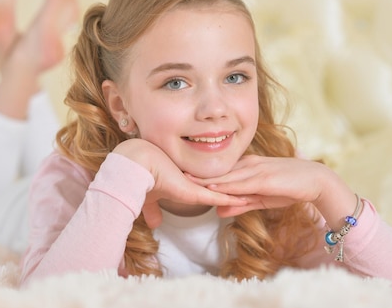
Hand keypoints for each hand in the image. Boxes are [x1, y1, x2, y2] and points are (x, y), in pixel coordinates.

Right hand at [112, 139, 246, 227]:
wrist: (134, 166)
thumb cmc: (138, 179)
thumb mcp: (148, 199)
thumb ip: (153, 211)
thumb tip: (154, 224)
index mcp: (186, 182)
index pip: (210, 185)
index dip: (223, 187)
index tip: (236, 189)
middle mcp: (193, 181)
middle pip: (221, 184)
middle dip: (238, 187)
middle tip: (255, 189)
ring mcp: (195, 184)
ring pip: (223, 189)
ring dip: (239, 193)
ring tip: (257, 194)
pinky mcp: (193, 190)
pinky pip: (217, 196)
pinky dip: (231, 199)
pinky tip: (245, 201)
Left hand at [187, 155, 355, 228]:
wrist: (315, 181)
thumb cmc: (289, 188)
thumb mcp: (261, 199)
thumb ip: (241, 204)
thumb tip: (219, 211)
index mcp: (247, 166)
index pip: (221, 172)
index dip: (201, 174)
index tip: (183, 176)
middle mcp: (248, 165)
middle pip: (219, 171)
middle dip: (197, 175)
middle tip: (176, 176)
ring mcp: (256, 169)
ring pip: (226, 176)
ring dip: (206, 179)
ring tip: (187, 181)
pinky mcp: (263, 177)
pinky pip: (241, 183)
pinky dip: (226, 186)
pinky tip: (213, 187)